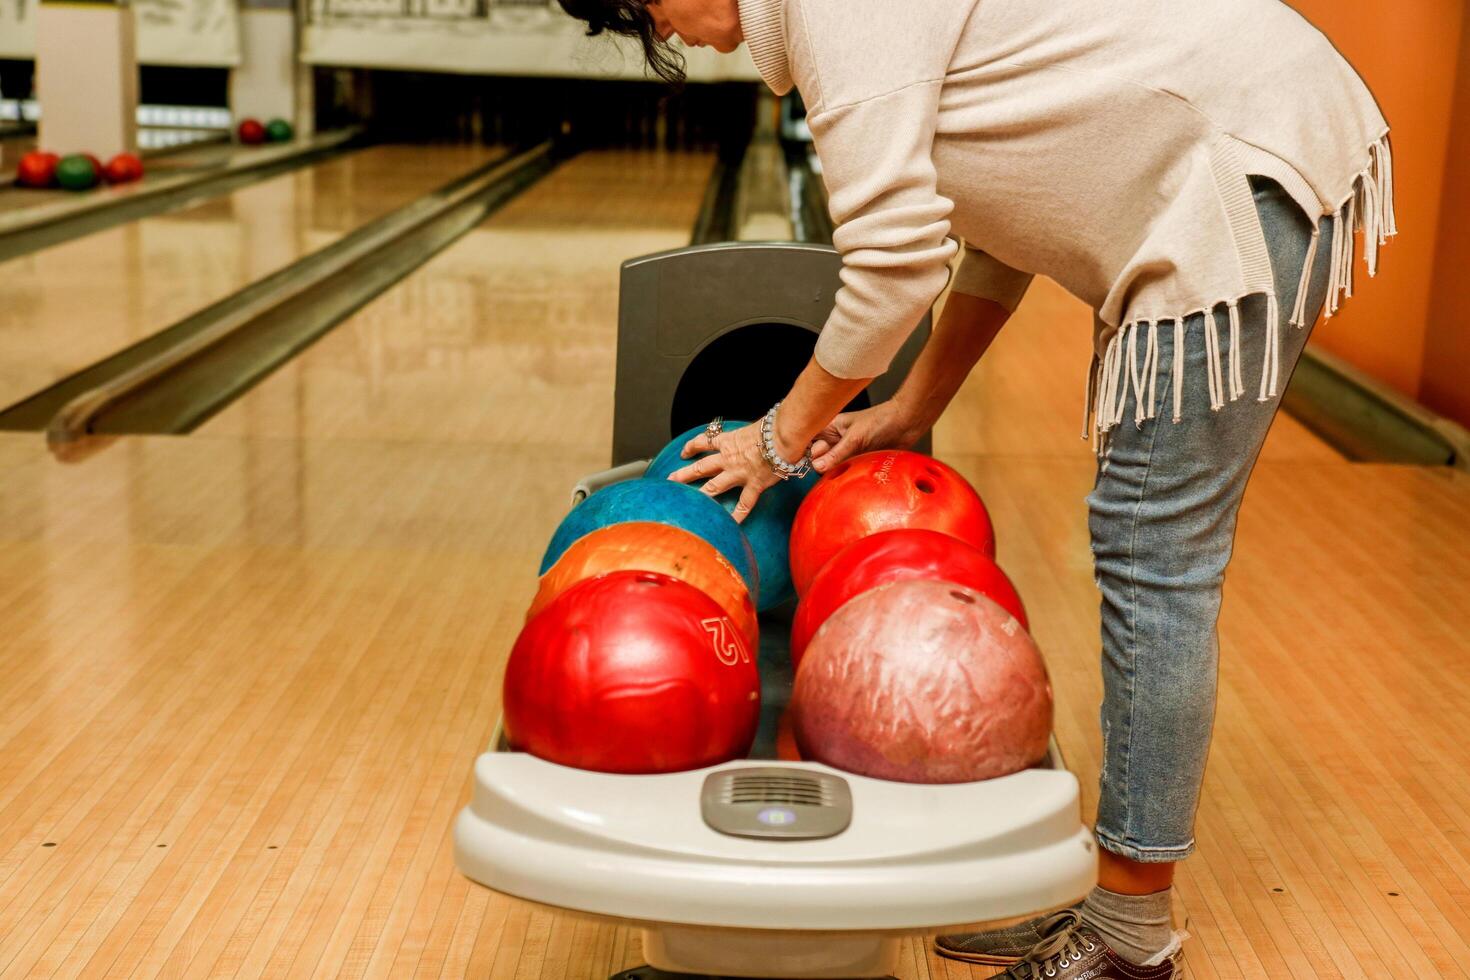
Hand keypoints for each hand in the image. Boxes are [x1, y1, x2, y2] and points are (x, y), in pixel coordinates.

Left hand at [667, 423, 784, 522]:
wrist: (782, 437)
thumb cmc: (773, 427)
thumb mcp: (755, 426)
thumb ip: (750, 433)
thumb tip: (758, 431)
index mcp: (729, 441)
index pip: (704, 442)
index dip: (692, 447)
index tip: (684, 452)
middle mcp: (729, 458)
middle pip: (701, 467)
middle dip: (684, 474)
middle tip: (671, 480)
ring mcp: (739, 473)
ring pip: (714, 486)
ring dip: (701, 495)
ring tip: (688, 504)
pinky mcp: (754, 485)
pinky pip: (744, 504)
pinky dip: (738, 515)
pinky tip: (731, 524)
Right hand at [810, 401, 922, 473]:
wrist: (906, 425)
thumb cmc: (882, 420)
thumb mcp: (856, 437)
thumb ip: (836, 453)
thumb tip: (818, 466)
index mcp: (829, 427)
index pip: (807, 441)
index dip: (804, 450)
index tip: (803, 461)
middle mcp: (834, 440)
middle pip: (817, 457)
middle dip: (820, 463)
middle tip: (831, 463)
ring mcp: (845, 451)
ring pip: (830, 467)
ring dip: (835, 470)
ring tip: (846, 466)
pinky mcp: (856, 461)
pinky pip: (844, 472)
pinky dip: (845, 475)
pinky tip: (851, 472)